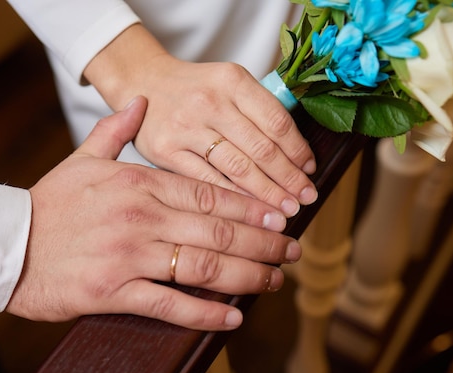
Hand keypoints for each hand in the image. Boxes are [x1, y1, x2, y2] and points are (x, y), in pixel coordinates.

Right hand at [6, 96, 301, 330]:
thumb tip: (139, 100)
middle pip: (217, 229)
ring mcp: (129, 255)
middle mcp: (141, 217)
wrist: (5, 244)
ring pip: (203, 265)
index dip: (251, 208)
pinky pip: (169, 303)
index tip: (280, 216)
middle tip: (291, 250)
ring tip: (273, 280)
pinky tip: (233, 317)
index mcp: (138, 183)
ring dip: (247, 275)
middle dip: (262, 241)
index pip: (209, 194)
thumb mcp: (82, 159)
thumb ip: (115, 130)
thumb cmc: (48, 204)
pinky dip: (205, 312)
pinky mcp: (114, 291)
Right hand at [84, 25, 317, 217]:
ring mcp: (186, 128)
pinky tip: (250, 212)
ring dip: (267, 193)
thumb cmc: (194, 90)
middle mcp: (210, 102)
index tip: (310, 170)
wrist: (142, 82)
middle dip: (289, 179)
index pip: (277, 121)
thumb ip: (258, 108)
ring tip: (286, 211)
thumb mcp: (227, 82)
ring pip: (238, 168)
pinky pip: (208, 181)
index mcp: (232, 80)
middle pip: (261, 149)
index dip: (299, 150)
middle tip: (306, 198)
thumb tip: (297, 154)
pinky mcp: (166, 152)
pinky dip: (233, 199)